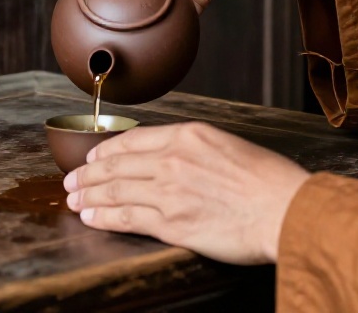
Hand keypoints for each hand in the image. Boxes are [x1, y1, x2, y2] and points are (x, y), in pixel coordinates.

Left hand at [63, 122, 311, 264]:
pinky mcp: (171, 222)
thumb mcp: (230, 146)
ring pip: (115, 190)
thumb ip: (197, 149)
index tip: (93, 157)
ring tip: (74, 200)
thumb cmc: (270, 181)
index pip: (133, 139)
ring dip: (88, 195)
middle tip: (72, 180)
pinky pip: (126, 217)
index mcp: (188, 135)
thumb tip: (178, 158)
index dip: (106, 150)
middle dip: (87, 174)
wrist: (285, 209)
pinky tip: (91, 217)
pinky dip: (103, 216)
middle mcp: (173, 159)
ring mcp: (169, 190)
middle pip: (116, 164)